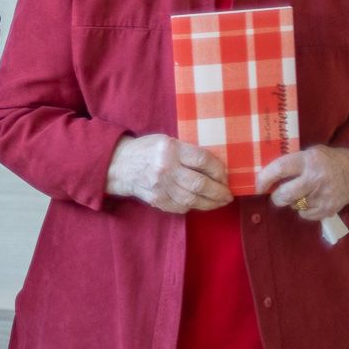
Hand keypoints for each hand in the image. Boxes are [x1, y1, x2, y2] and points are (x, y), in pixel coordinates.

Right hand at [106, 135, 231, 213]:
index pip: (203, 160)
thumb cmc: (148, 151)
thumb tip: (217, 167)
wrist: (119, 166)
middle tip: (228, 194)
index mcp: (170, 149)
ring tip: (220, 202)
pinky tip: (201, 203)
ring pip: (193, 200)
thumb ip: (189, 152)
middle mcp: (166, 168)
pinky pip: (182, 207)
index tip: (225, 176)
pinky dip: (195, 206)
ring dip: (212, 203)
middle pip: (200, 184)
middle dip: (220, 191)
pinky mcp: (157, 200)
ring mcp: (160, 186)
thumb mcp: (168, 142)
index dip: (219, 170)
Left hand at [256, 145, 348, 220]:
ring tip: (301, 193)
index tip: (257, 187)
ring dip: (292, 202)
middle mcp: (315, 179)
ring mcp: (323, 196)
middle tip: (278, 194)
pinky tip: (311, 200)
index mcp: (308, 161)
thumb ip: (291, 161)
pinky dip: (303, 210)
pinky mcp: (328, 209)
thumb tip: (264, 172)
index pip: (279, 169)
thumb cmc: (327, 161)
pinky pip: (304, 215)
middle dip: (276, 197)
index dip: (264, 179)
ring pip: (293, 206)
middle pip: (284, 195)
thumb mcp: (310, 152)